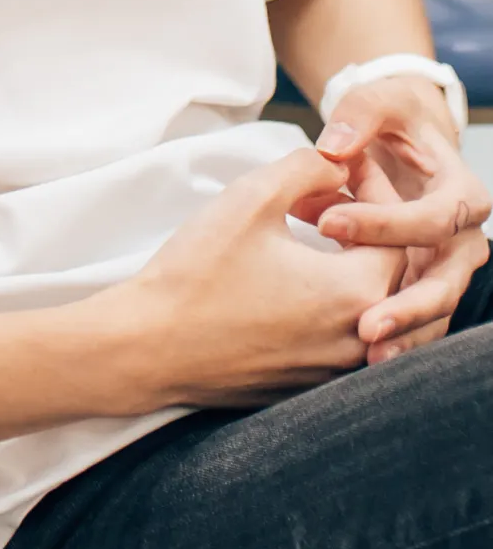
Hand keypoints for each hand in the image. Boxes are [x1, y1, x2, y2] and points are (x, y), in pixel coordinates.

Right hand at [102, 149, 406, 409]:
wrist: (150, 347)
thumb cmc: (198, 272)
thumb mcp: (250, 198)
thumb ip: (306, 168)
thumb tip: (339, 165)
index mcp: (356, 292)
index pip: (396, 231)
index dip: (372, 191)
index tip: (341, 168)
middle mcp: (359, 338)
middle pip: (385, 270)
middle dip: (359, 226)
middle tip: (318, 197)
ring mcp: (333, 369)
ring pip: (364, 304)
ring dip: (343, 264)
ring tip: (304, 234)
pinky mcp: (306, 383)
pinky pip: (337, 334)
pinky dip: (326, 300)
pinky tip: (286, 277)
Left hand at [306, 79, 490, 364]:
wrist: (402, 139)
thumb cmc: (389, 119)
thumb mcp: (377, 102)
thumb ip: (358, 116)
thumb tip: (333, 147)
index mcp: (461, 193)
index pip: (430, 218)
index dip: (382, 222)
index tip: (326, 223)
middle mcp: (462, 237)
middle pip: (447, 280)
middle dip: (409, 306)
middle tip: (366, 326)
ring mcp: (444, 266)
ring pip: (435, 309)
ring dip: (406, 334)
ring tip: (369, 356)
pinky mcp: (422, 283)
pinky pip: (417, 318)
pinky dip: (396, 337)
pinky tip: (363, 361)